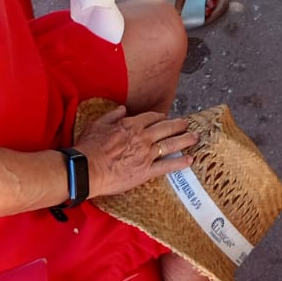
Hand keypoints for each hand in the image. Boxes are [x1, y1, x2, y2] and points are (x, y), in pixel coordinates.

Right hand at [78, 107, 199, 197]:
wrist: (87, 169)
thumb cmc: (89, 147)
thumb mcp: (97, 124)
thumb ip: (112, 115)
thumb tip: (123, 109)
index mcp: (131, 125)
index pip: (151, 117)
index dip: (160, 117)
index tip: (165, 118)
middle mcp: (142, 137)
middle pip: (166, 127)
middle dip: (178, 124)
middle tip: (187, 124)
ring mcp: (146, 154)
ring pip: (171, 143)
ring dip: (185, 139)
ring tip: (195, 137)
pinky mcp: (146, 171)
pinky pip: (167, 166)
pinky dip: (179, 162)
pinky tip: (189, 160)